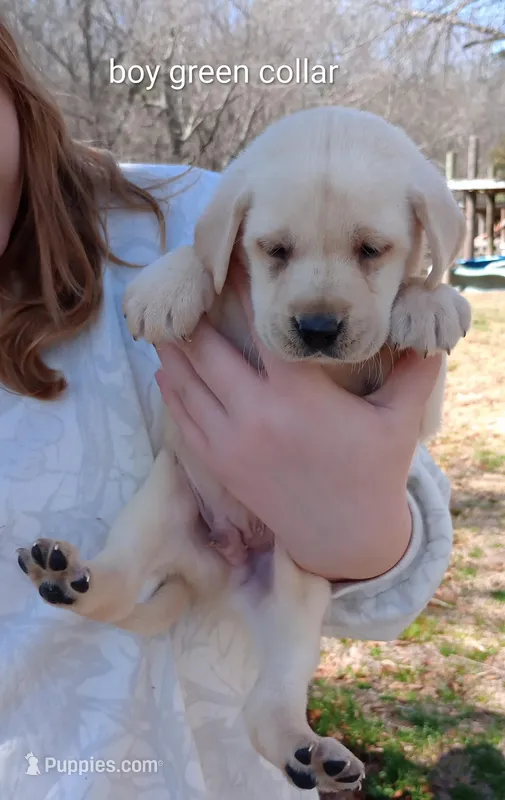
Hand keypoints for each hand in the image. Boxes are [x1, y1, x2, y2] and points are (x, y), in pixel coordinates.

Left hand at [155, 276, 441, 581]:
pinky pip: (184, 420)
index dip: (245, 293)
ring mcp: (231, 442)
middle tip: (181, 292)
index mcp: (298, 397)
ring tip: (161, 325)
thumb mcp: (400, 422)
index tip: (230, 266)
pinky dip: (172, 393)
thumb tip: (434, 331)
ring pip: (186, 386)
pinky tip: (165, 373)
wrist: (342, 538)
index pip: (263, 331)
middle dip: (193, 321)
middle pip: (208, 354)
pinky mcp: (220, 465)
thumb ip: (417, 372)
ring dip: (172, 353)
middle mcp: (256, 415)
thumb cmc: (373, 474)